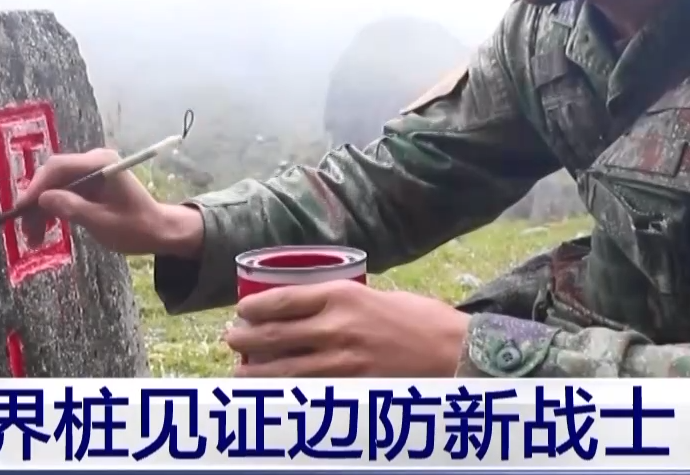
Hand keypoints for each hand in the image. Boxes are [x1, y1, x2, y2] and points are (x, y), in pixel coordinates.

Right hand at [18, 147, 203, 257]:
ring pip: (55, 186)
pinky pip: (63, 192)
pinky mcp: (88, 184)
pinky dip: (52, 209)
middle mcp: (93, 161)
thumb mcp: (103, 223)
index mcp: (101, 164)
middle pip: (54, 176)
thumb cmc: (136, 228)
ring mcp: (90, 172)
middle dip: (36, 202)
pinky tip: (44, 229)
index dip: (36, 187)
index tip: (20, 209)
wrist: (158, 231)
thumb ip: (73, 209)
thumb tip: (43, 199)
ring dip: (41, 210)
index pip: (59, 167)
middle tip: (25, 231)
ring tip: (33, 238)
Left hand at [224, 280, 469, 376]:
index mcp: (342, 295)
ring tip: (241, 371)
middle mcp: (336, 327)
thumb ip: (342, 302)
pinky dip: (284, 392)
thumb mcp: (377, 295)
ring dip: (255, 371)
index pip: (281, 300)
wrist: (457, 352)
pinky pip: (307, 393)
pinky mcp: (352, 389)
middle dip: (246, 338)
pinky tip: (271, 393)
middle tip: (233, 339)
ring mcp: (343, 362)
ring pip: (283, 369)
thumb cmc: (421, 320)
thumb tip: (309, 308)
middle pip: (274, 335)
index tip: (242, 311)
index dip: (253, 308)